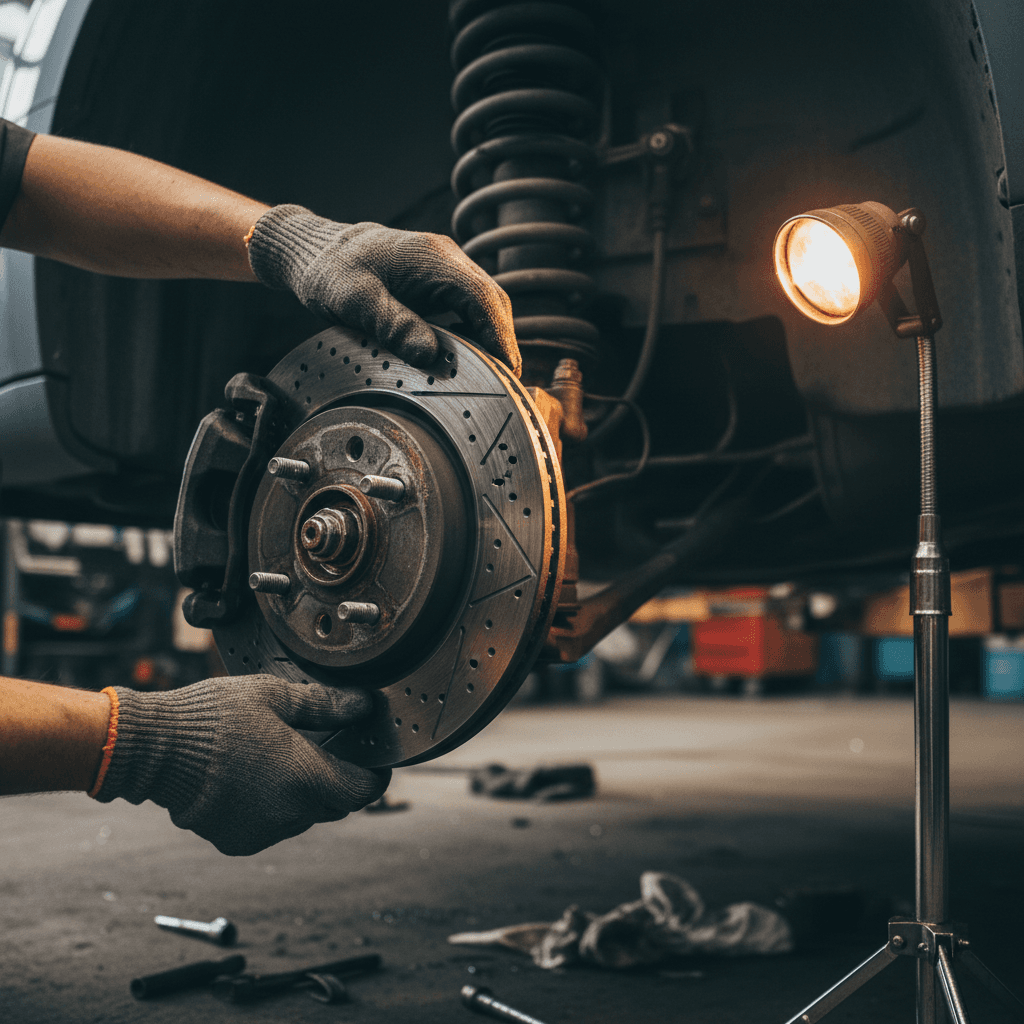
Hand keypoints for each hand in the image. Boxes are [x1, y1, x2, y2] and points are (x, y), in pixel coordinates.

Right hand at [92, 675, 388, 855]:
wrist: (153, 748)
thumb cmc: (213, 716)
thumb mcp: (275, 696)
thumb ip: (325, 704)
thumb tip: (364, 704)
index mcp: (306, 778)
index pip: (365, 790)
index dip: (375, 774)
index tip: (373, 758)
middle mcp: (289, 814)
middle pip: (336, 804)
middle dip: (338, 779)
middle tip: (328, 747)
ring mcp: (262, 832)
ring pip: (303, 816)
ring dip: (303, 793)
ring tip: (281, 757)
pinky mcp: (236, 841)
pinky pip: (271, 826)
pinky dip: (272, 806)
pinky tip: (253, 776)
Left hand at [248, 206, 519, 375]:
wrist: (317, 250)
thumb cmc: (330, 271)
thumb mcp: (353, 300)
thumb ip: (391, 324)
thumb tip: (429, 354)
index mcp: (431, 258)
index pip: (482, 298)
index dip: (499, 336)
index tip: (507, 371)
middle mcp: (445, 257)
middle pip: (491, 301)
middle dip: (501, 341)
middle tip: (503, 384)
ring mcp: (444, 267)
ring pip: (483, 304)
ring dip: (489, 337)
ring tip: (489, 376)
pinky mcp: (438, 279)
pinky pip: (468, 306)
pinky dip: (474, 331)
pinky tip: (466, 357)